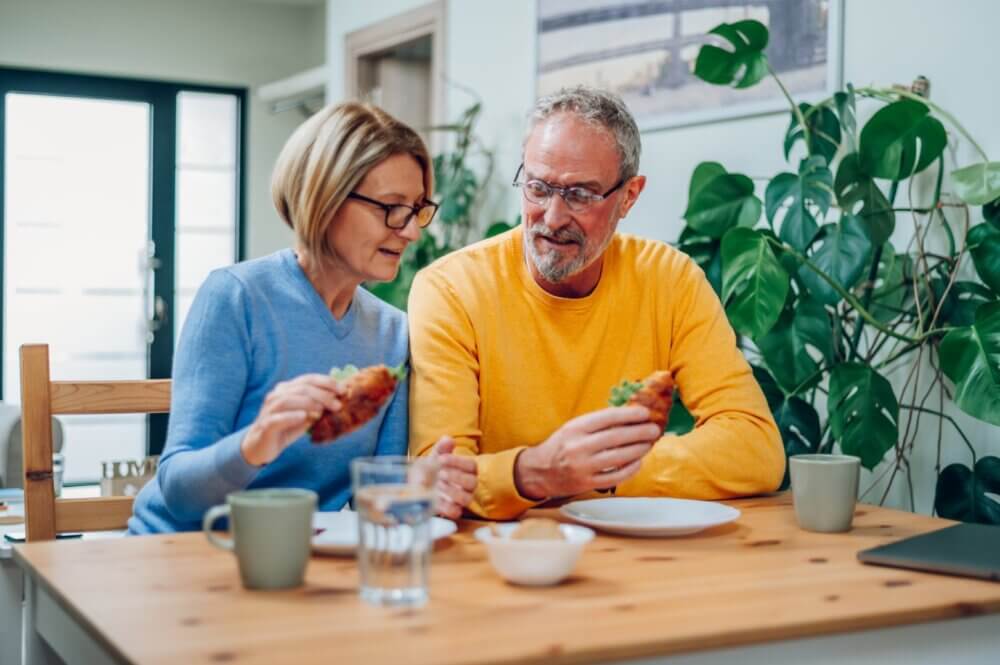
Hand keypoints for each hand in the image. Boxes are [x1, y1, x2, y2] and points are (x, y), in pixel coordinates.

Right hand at [241, 374, 343, 465]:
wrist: (261, 446)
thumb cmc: (286, 428)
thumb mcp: (306, 416)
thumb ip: (318, 407)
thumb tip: (339, 400)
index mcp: (287, 389)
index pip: (308, 379)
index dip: (326, 382)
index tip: (343, 390)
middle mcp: (277, 395)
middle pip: (301, 388)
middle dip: (322, 394)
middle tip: (337, 405)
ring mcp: (269, 409)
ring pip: (287, 400)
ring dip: (308, 403)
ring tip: (322, 410)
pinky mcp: (265, 425)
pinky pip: (276, 418)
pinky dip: (290, 416)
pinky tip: (303, 417)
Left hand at [429, 436, 476, 519]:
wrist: (415, 485)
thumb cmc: (430, 469)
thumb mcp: (434, 456)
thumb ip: (441, 447)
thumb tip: (448, 439)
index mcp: (467, 469)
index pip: (471, 465)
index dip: (457, 462)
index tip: (441, 459)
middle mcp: (468, 485)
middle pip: (472, 482)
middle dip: (456, 477)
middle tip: (440, 473)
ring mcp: (461, 499)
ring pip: (467, 498)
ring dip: (453, 492)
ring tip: (438, 485)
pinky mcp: (452, 510)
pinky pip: (456, 512)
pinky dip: (447, 507)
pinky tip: (436, 499)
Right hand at [513, 406, 659, 499]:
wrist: (539, 471)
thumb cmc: (561, 446)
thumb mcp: (573, 428)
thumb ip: (596, 424)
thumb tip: (628, 416)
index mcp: (575, 428)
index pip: (607, 417)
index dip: (629, 414)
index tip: (644, 413)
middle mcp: (578, 446)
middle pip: (616, 437)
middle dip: (640, 432)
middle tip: (654, 429)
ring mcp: (583, 467)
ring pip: (619, 457)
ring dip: (638, 449)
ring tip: (649, 444)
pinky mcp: (587, 483)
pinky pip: (615, 476)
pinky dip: (630, 469)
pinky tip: (638, 462)